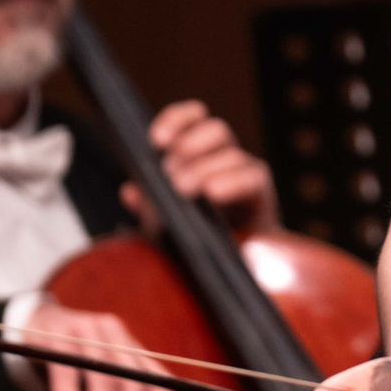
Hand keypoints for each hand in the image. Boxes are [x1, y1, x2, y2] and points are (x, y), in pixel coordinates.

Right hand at [19, 299, 174, 390]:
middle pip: (132, 379)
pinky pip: (66, 369)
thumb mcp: (102, 371)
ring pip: (102, 376)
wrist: (37, 319)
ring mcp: (86, 331)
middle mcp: (114, 334)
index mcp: (131, 346)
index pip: (158, 377)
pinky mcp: (56, 335)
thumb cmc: (74, 356)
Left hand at [126, 100, 279, 231]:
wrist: (227, 271)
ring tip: (183, 188)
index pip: (194, 119)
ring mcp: (246, 175)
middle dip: (191, 145)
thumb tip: (129, 191)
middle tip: (169, 172)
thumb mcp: (161, 226)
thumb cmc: (193, 243)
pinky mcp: (261, 195)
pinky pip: (252, 178)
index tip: (157, 140)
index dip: (177, 120)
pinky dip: (231, 182)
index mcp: (199, 155)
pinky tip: (212, 192)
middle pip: (217, 130)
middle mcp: (225, 158)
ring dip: (204, 168)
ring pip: (232, 153)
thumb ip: (147, 206)